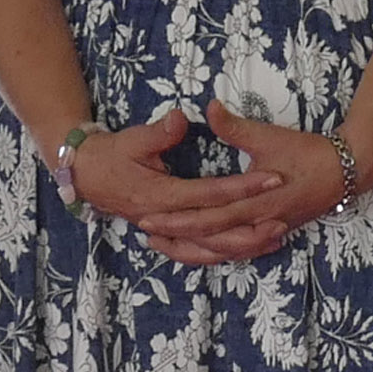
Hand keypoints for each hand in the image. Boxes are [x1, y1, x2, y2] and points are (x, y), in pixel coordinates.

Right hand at [61, 106, 290, 266]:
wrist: (87, 176)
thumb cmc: (111, 155)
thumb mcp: (132, 140)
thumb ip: (160, 132)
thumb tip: (181, 118)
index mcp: (161, 195)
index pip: (210, 193)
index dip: (242, 186)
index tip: (272, 176)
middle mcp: (166, 219)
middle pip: (216, 230)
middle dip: (252, 223)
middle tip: (285, 215)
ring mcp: (168, 231)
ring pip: (211, 248)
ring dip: (244, 244)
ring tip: (277, 236)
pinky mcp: (169, 235)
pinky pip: (201, 252)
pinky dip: (227, 252)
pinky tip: (252, 247)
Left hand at [150, 102, 351, 264]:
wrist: (348, 170)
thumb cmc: (307, 152)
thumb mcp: (268, 136)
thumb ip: (234, 127)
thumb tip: (208, 106)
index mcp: (255, 202)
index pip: (208, 217)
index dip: (177, 220)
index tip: (149, 218)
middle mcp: (260, 223)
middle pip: (211, 240)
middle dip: (178, 240)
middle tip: (147, 236)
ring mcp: (268, 231)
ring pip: (225, 251)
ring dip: (195, 250)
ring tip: (165, 246)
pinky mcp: (274, 232)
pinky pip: (241, 250)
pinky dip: (219, 252)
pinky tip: (201, 250)